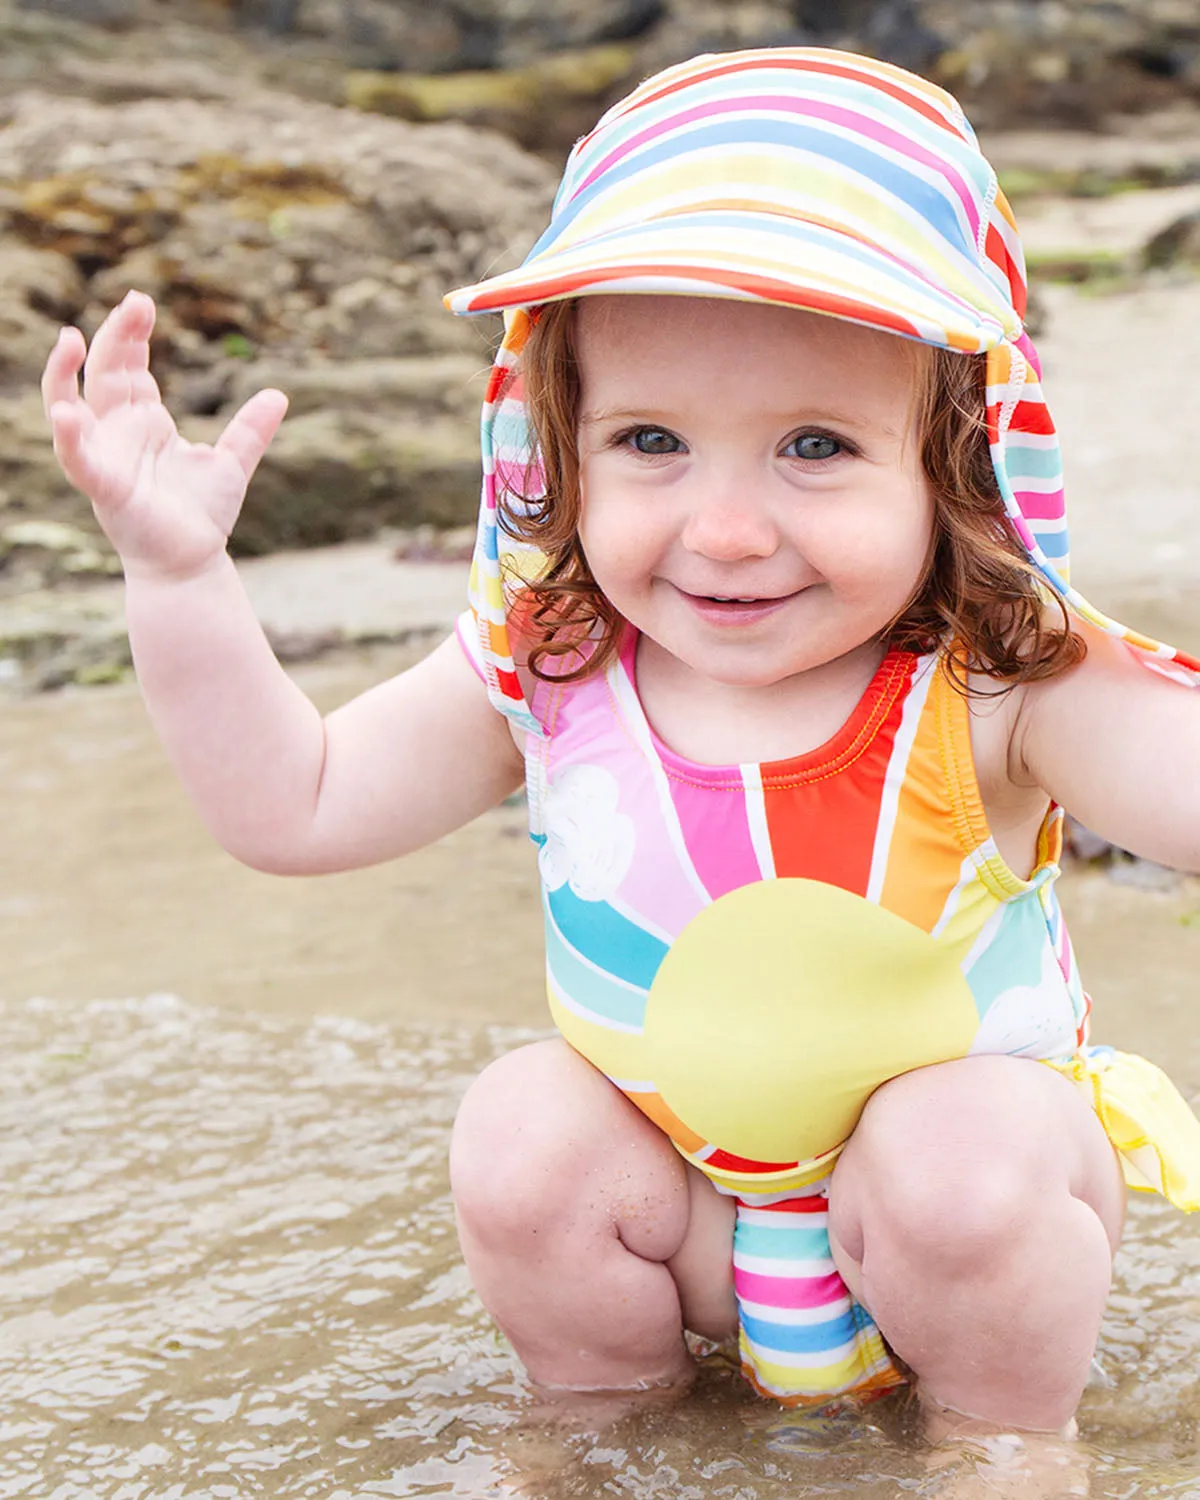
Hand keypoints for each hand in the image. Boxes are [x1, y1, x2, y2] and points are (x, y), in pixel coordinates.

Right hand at [42, 290, 287, 580]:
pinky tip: (66, 412)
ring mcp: (106, 458)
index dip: (132, 334)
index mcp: (144, 423)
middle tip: (135, 301)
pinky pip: (77, 459)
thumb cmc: (202, 517)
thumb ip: (250, 430)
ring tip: (72, 338)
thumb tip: (278, 394)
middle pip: (105, 374)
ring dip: (66, 373)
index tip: (143, 302)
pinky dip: (69, 437)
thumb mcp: (231, 463)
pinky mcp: (103, 488)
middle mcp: (118, 434)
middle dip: (114, 336)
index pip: (130, 367)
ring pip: (72, 407)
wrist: (192, 565)